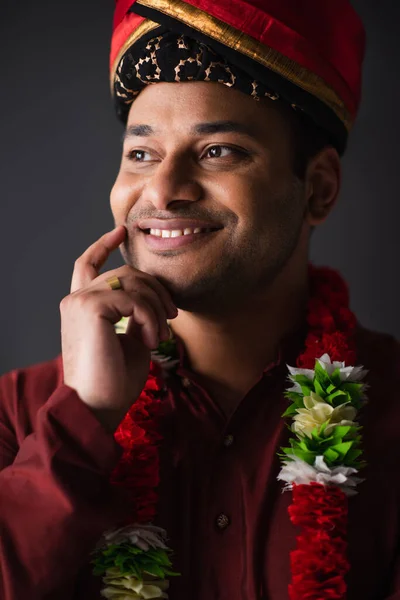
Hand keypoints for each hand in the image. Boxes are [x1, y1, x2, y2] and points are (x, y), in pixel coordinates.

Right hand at [60, 226, 177, 431]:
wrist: (97, 407)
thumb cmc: (114, 380)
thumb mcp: (129, 340)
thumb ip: (133, 315)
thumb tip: (150, 302)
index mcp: (82, 305)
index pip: (89, 263)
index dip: (104, 244)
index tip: (121, 231)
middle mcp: (76, 298)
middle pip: (126, 272)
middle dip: (156, 290)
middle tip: (171, 317)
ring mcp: (80, 300)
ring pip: (133, 281)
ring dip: (156, 308)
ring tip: (160, 335)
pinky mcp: (90, 306)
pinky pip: (134, 298)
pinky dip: (150, 317)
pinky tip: (150, 339)